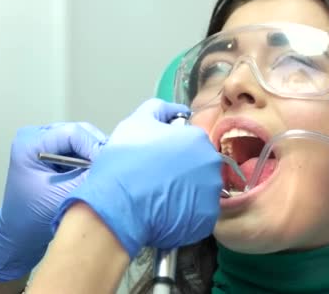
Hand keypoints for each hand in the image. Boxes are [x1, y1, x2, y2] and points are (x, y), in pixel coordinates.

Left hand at [0, 122, 106, 280]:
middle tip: (111, 166)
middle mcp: (35, 136)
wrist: (19, 233)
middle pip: (78, 132)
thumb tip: (112, 163)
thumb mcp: (63, 195)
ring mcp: (44, 142)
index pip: (72, 134)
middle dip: (96, 148)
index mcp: (30, 143)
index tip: (109, 165)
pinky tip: (97, 171)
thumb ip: (88, 176)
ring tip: (106, 169)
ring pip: (81, 138)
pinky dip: (89, 158)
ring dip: (95, 153)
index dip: (94, 147)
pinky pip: (78, 147)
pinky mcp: (53, 151)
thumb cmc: (33, 217)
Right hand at [52, 99, 222, 258]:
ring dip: (186, 193)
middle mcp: (212, 164)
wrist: (117, 204)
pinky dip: (186, 214)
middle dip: (183, 172)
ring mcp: (212, 193)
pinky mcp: (206, 219)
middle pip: (199, 166)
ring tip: (160, 198)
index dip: (172, 151)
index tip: (156, 161)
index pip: (190, 143)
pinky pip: (198, 214)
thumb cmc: (125, 160)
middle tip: (157, 180)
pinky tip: (165, 213)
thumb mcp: (136, 122)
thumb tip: (179, 110)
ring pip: (201, 190)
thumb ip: (159, 109)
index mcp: (198, 138)